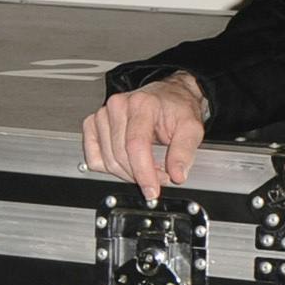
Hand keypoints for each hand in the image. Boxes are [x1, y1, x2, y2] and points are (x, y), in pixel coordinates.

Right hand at [83, 73, 207, 200]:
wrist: (168, 95)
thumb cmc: (176, 108)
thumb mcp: (191, 127)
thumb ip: (185, 151)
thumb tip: (177, 174)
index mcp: (142, 104)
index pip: (136, 145)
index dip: (143, 172)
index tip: (152, 189)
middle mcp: (118, 106)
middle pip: (120, 156)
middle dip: (139, 175)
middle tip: (158, 178)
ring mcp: (102, 115)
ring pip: (107, 161)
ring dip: (126, 173)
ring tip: (146, 168)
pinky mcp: (92, 125)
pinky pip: (94, 159)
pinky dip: (109, 168)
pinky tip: (127, 163)